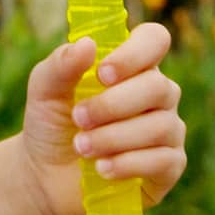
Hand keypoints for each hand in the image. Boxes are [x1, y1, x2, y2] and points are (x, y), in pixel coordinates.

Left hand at [18, 23, 186, 214]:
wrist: (47, 175)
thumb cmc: (51, 122)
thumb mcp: (45, 90)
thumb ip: (61, 64)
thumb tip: (87, 45)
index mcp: (132, 65)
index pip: (154, 40)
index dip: (134, 54)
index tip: (102, 74)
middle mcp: (157, 93)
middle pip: (157, 87)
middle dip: (113, 105)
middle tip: (79, 118)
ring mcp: (168, 129)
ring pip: (161, 126)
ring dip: (114, 137)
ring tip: (81, 147)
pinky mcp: (169, 166)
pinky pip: (164, 161)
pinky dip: (128, 164)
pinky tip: (102, 167)